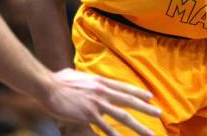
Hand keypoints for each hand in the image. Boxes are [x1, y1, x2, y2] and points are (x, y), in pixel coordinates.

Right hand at [42, 68, 160, 135]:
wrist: (48, 86)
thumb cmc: (58, 80)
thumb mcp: (77, 76)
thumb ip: (86, 81)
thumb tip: (86, 80)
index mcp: (100, 81)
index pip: (123, 88)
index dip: (137, 93)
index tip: (149, 97)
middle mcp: (102, 91)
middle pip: (128, 101)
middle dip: (145, 108)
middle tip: (159, 113)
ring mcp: (97, 103)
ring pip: (123, 116)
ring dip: (138, 126)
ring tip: (150, 133)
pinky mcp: (89, 114)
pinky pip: (106, 127)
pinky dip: (115, 135)